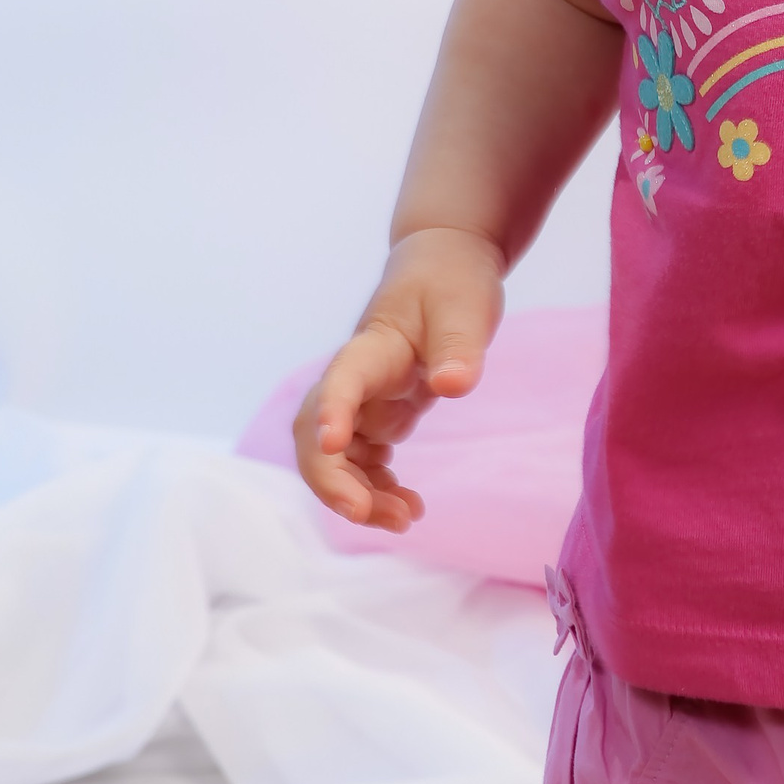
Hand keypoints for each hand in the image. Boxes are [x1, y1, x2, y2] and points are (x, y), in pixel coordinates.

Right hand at [291, 227, 504, 533]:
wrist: (444, 265)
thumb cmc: (451, 279)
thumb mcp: (465, 306)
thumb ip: (458, 345)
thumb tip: (452, 385)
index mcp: (370, 348)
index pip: (340, 381)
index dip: (331, 412)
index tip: (332, 443)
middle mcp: (355, 379)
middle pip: (317, 435)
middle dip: (333, 480)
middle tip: (373, 515)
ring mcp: (362, 401)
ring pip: (336, 458)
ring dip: (358, 494)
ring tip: (404, 519)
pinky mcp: (377, 415)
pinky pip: (362, 462)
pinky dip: (376, 488)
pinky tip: (408, 507)